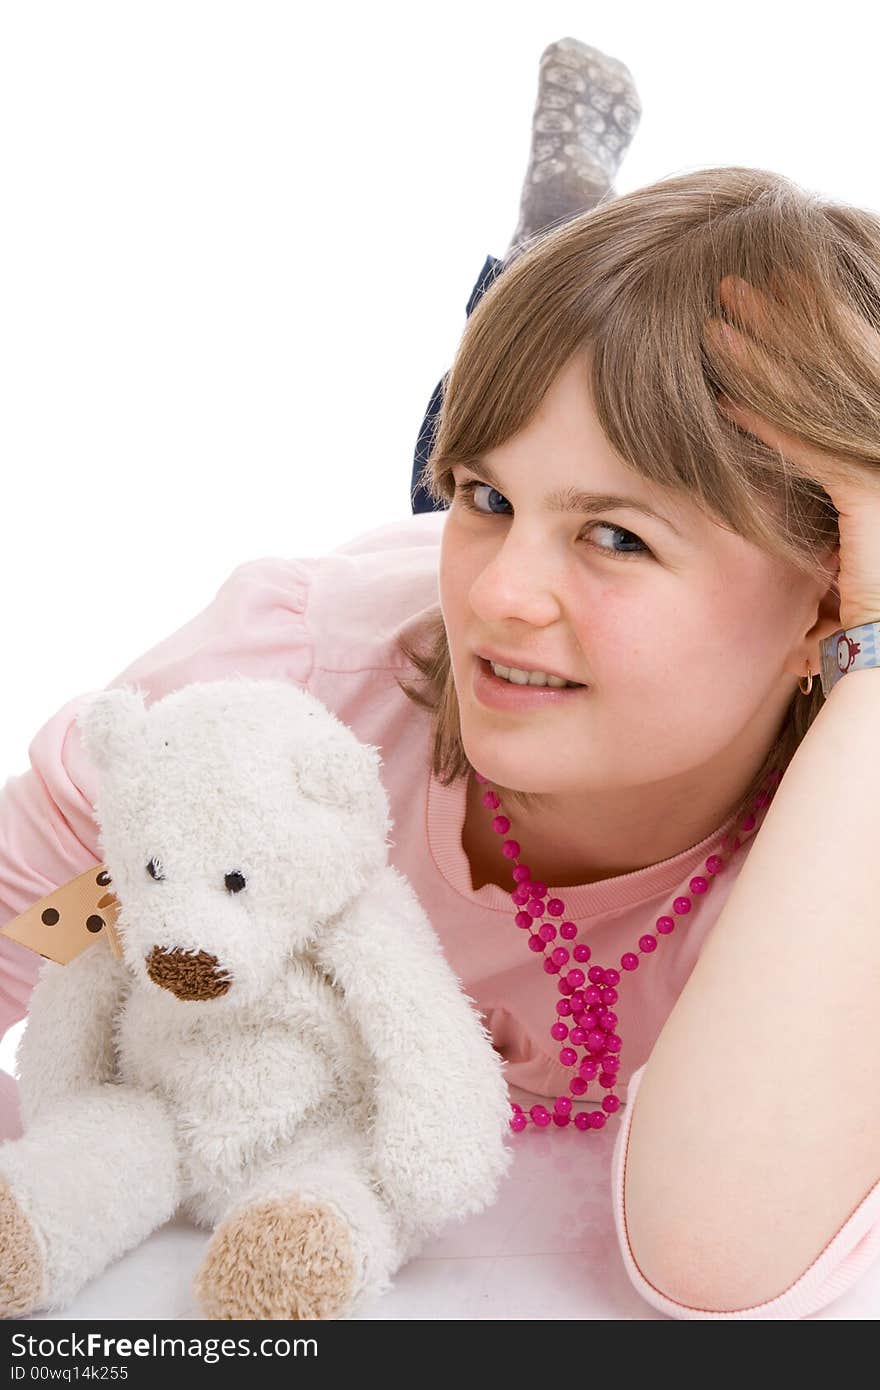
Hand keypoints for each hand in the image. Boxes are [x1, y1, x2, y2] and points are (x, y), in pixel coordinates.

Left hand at [706, 274, 879, 631]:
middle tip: (732, 286)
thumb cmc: (864, 608)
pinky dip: (763, 425)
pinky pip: (807, 448)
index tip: (763, 298)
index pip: (850, 364)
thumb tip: (757, 437)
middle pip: (836, 360)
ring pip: (817, 395)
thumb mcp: (836, 524)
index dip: (807, 326)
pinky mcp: (877, 494)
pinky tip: (721, 404)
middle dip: (784, 318)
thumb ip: (820, 473)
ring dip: (764, 358)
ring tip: (714, 327)